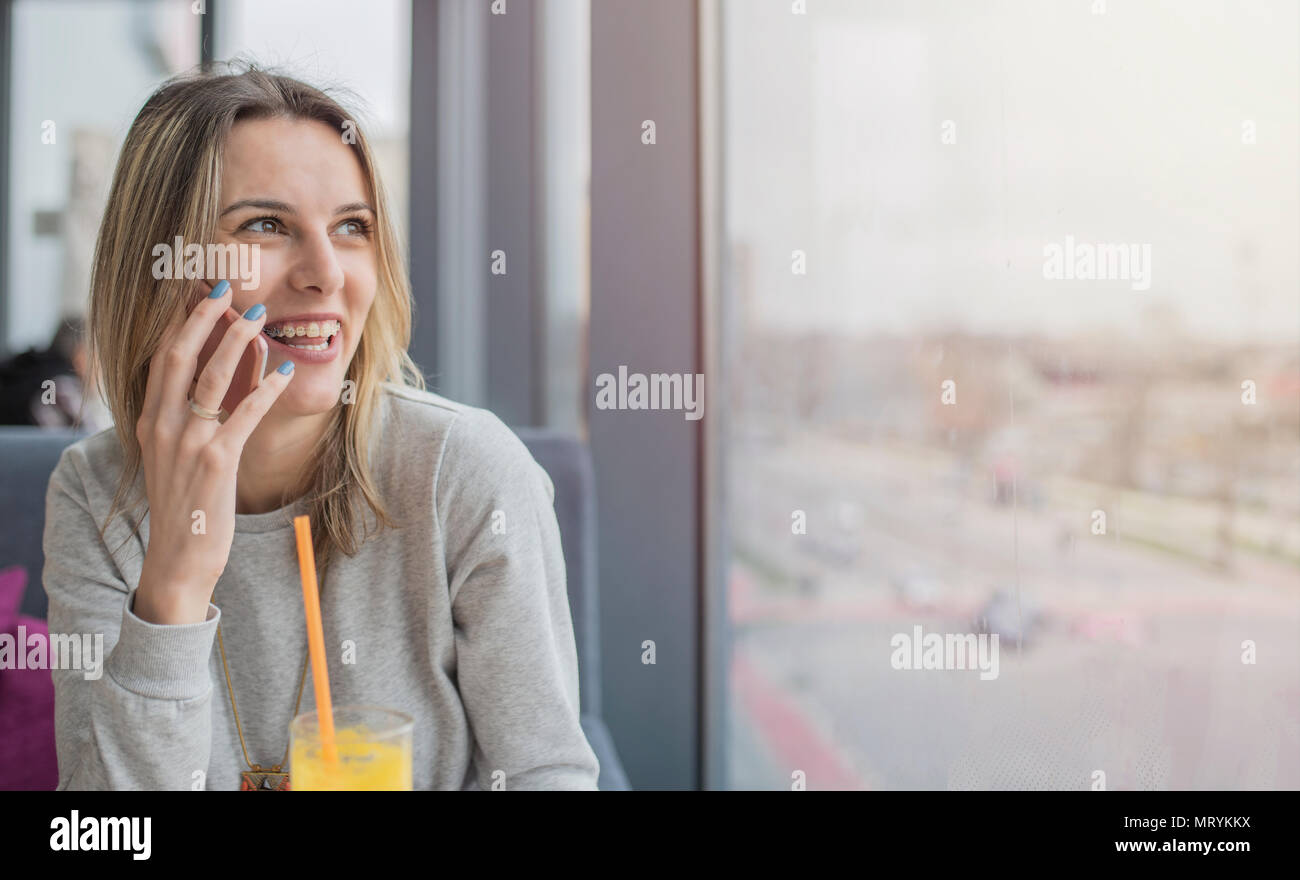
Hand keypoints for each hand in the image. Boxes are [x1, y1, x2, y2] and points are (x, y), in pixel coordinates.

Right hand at [132, 280, 294, 624]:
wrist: (178, 557)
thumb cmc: (186, 505)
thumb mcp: (177, 455)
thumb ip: (193, 418)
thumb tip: (223, 379)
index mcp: (150, 420)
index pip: (162, 359)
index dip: (181, 322)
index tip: (201, 294)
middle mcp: (163, 426)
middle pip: (180, 356)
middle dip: (204, 317)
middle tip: (227, 287)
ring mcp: (187, 443)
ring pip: (211, 377)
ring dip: (236, 341)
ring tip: (258, 315)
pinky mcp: (216, 462)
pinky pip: (244, 414)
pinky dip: (266, 388)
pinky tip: (286, 371)